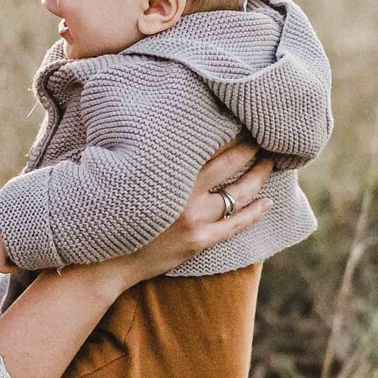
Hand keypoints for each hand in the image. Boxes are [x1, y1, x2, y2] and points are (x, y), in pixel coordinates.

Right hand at [113, 141, 273, 285]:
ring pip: (238, 193)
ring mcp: (195, 219)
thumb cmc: (115, 211)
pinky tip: (268, 202)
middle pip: (230, 164)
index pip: (207, 143)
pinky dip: (255, 213)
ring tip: (270, 163)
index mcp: (168, 172)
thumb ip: (154, 158)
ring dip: (258, 176)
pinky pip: (236, 225)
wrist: (107, 258)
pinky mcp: (199, 241)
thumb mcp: (131, 176)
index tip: (240, 119)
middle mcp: (185, 194)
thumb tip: (169, 133)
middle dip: (249, 148)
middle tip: (262, 135)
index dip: (228, 130)